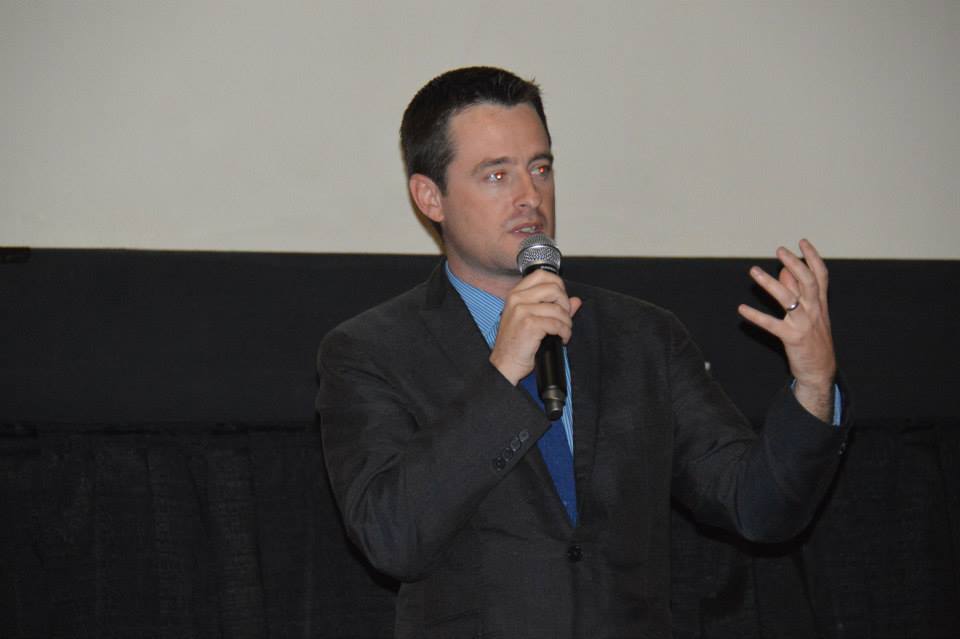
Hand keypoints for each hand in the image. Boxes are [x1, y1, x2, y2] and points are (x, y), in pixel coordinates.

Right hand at [490, 270, 582, 385]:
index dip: (558, 285)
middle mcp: (517, 299)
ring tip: (563, 331)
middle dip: (565, 304)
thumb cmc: (516, 344)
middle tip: (564, 317)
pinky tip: (562, 339)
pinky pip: (557, 324)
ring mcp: (522, 311)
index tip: (561, 300)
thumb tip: (576, 301)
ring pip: (558, 309)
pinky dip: (565, 333)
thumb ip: (554, 307)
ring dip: (567, 322)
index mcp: (515, 294)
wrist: (505, 364)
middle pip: (553, 288)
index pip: (542, 275)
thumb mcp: (532, 320)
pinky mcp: (529, 324)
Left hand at [737, 239, 836, 421]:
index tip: (801, 241)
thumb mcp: (811, 316)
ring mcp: (804, 324)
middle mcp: (815, 311)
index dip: (812, 257)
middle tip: (780, 250)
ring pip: (788, 299)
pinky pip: (771, 325)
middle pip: (808, 282)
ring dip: (770, 284)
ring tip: (753, 271)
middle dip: (794, 263)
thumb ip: (798, 294)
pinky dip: (756, 316)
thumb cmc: (813, 341)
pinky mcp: (792, 338)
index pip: (820, 275)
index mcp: (820, 304)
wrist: (820, 371)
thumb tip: (785, 272)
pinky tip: (741, 309)